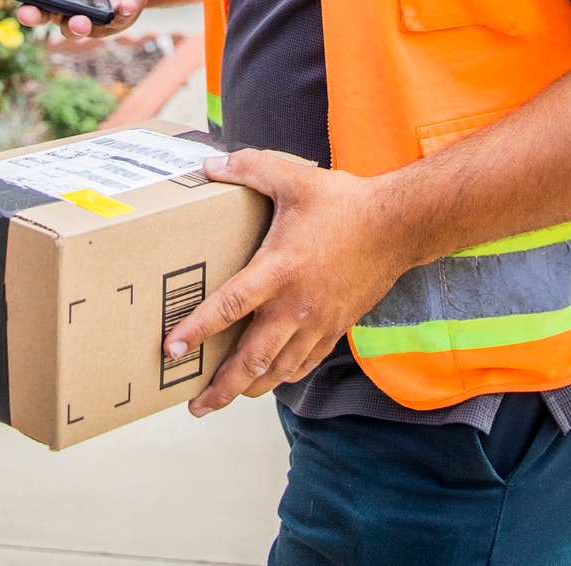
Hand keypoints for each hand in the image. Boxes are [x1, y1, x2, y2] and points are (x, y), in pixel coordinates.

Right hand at [8, 0, 150, 37]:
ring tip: (80, 21)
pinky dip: (120, 14)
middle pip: (42, 16)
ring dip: (76, 26)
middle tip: (29, 14)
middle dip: (35, 17)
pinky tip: (124, 3)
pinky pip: (116, 20)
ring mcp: (86, 16)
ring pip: (75, 28)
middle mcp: (61, 7)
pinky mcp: (113, 18)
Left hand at [162, 149, 408, 415]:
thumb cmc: (344, 202)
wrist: (398, 226)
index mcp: (279, 268)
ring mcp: (317, 322)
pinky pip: (304, 363)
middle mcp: (296, 304)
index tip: (172, 349)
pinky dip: (281, 376)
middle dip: (221, 388)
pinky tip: (268, 380)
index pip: (229, 307)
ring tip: (223, 399)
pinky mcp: (335, 328)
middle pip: (251, 359)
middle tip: (195, 405)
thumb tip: (208, 164)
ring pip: (277, 370)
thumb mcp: (292, 177)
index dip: (197, 330)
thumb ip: (248, 167)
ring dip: (248, 388)